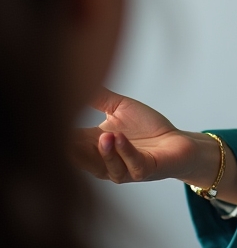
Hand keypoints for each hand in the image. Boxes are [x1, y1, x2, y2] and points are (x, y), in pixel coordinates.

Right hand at [71, 88, 236, 202]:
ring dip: (104, 152)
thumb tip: (77, 76)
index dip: (57, 134)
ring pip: (106, 167)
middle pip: (81, 160)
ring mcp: (123, 169)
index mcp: (93, 146)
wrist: (178, 142)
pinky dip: (125, 152)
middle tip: (65, 134)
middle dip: (73, 150)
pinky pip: (132, 165)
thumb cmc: (147, 128)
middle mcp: (103, 161)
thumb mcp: (119, 107)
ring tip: (103, 136)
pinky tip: (119, 137)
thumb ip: (97, 97)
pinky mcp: (144, 171)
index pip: (68, 142)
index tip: (47, 119)